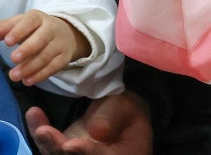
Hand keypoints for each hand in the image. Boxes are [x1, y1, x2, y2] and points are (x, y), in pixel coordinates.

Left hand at [0, 10, 88, 84]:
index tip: (7, 41)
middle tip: (14, 58)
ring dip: (30, 67)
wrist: (66, 33)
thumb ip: (6, 27)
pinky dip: (40, 75)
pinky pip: (53, 67)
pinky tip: (28, 80)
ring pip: (46, 55)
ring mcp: (59, 44)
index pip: (30, 21)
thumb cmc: (36, 29)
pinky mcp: (64, 57)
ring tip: (14, 76)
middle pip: (42, 38)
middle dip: (28, 49)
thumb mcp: (22, 23)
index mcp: (38, 18)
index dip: (19, 31)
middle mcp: (52, 29)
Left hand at [26, 91, 152, 153]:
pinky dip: (40, 131)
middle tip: (45, 132)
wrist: (119, 115)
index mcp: (118, 154)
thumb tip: (96, 130)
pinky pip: (48, 145)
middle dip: (57, 148)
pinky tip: (34, 114)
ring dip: (46, 142)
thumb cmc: (127, 112)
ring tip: (40, 125)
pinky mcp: (61, 150)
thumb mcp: (127, 108)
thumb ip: (113, 117)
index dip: (86, 152)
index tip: (71, 144)